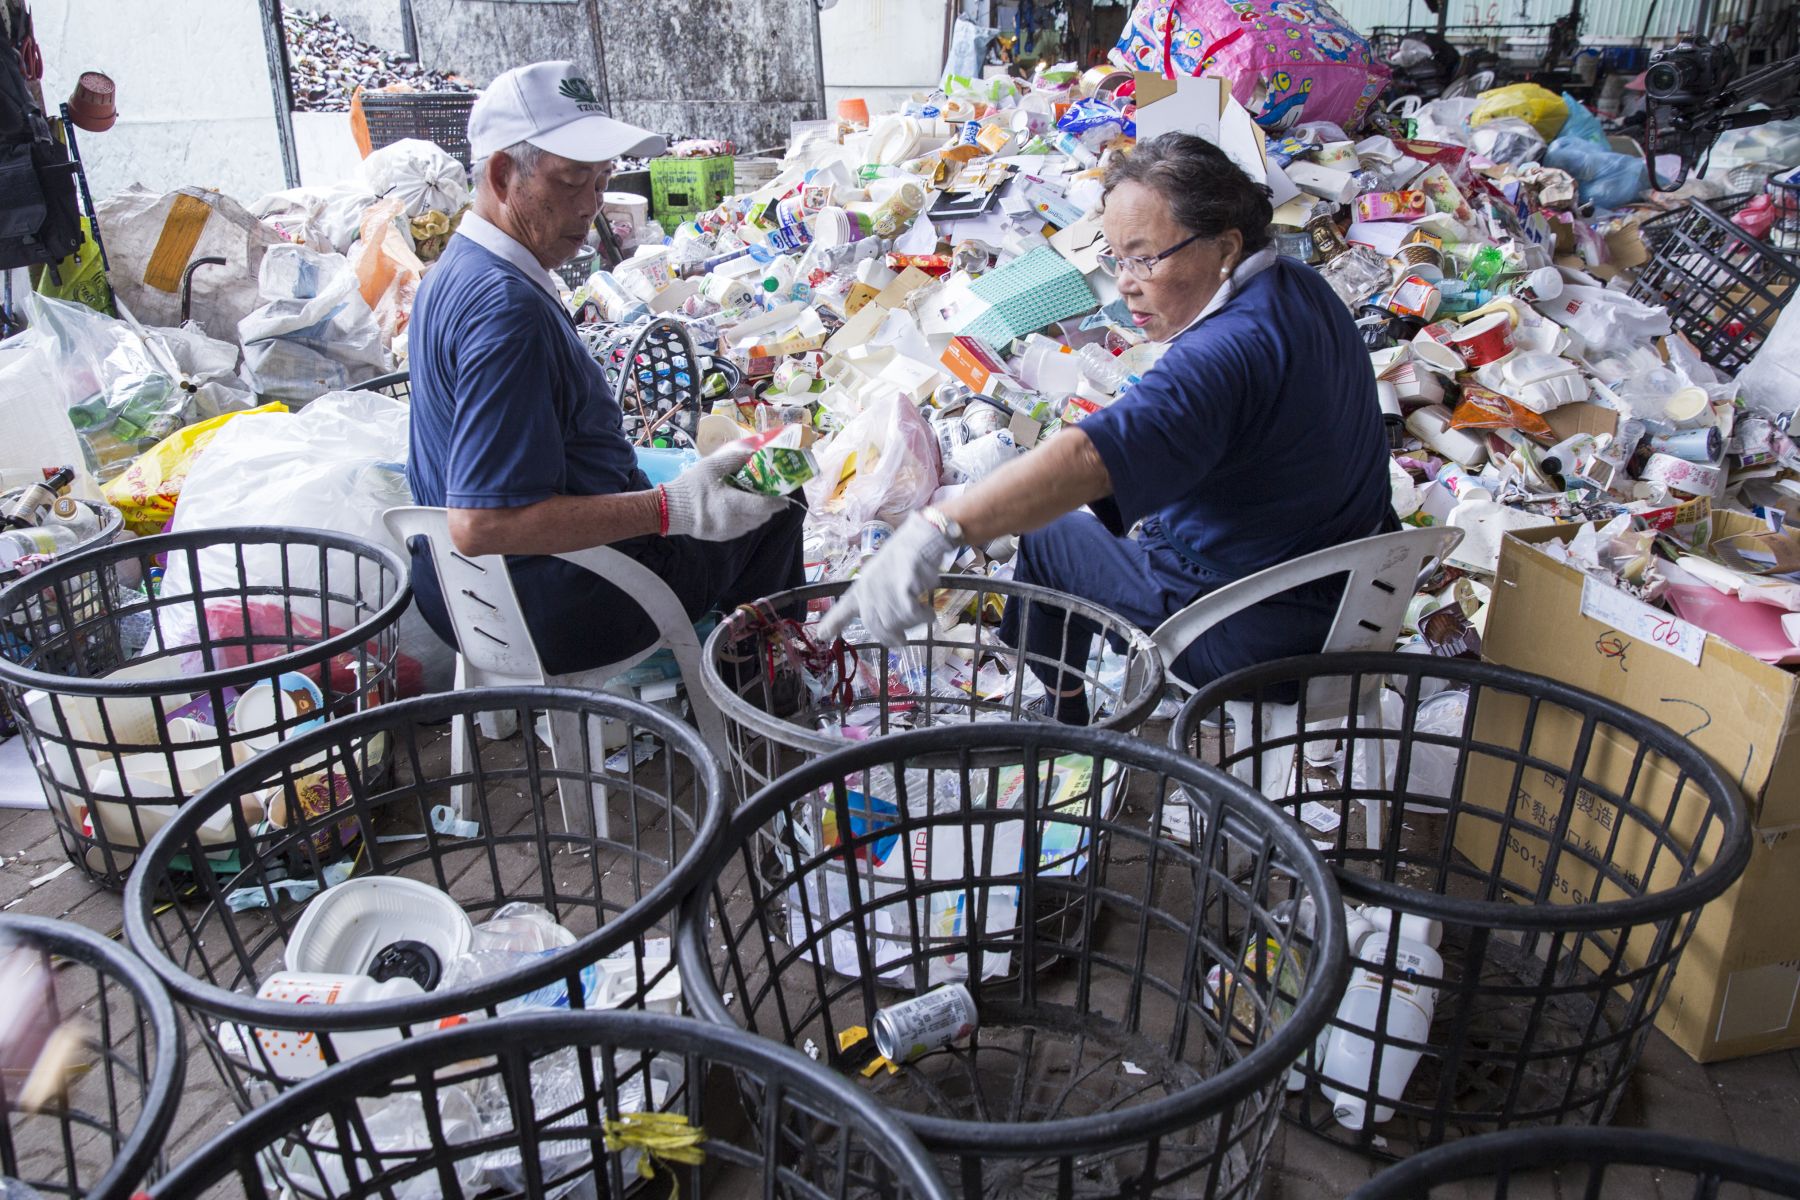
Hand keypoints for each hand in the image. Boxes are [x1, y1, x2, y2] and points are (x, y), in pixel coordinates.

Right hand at [658, 444, 788, 541]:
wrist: (670, 509)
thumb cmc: (691, 486)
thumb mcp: (711, 466)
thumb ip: (735, 458)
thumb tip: (755, 451)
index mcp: (732, 504)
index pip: (765, 506)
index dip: (778, 500)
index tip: (784, 494)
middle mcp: (734, 521)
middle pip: (763, 516)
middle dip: (769, 505)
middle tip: (769, 492)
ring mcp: (729, 532)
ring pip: (754, 524)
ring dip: (758, 513)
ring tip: (754, 499)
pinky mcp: (724, 537)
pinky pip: (744, 528)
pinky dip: (747, 519)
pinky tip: (740, 508)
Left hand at [816, 512, 956, 644]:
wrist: (921, 538)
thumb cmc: (905, 555)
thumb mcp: (885, 576)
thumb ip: (882, 599)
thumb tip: (891, 629)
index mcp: (862, 586)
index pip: (844, 608)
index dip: (833, 623)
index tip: (822, 635)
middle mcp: (868, 590)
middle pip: (875, 626)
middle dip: (890, 637)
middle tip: (902, 641)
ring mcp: (883, 590)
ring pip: (897, 623)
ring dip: (913, 621)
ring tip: (922, 612)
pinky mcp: (902, 591)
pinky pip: (913, 615)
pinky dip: (924, 616)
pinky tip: (928, 612)